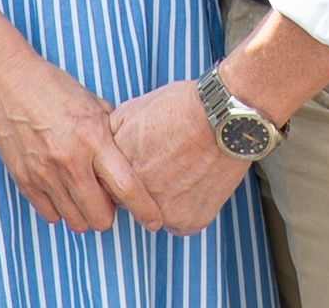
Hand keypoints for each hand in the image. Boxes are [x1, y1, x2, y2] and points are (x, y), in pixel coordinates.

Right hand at [0, 49, 163, 231]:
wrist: (8, 80)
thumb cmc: (54, 87)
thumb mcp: (93, 103)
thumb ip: (112, 132)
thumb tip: (131, 155)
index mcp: (94, 137)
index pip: (127, 186)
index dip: (145, 209)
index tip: (154, 220)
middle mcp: (71, 160)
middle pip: (101, 216)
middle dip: (109, 213)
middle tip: (107, 199)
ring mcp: (45, 173)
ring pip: (76, 222)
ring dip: (84, 214)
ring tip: (83, 193)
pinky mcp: (24, 180)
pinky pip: (51, 215)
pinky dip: (60, 209)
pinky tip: (62, 190)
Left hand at [109, 80, 255, 235]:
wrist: (223, 118)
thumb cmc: (180, 107)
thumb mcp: (132, 109)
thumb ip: (112, 136)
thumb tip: (105, 148)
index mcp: (117, 170)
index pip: (108, 184)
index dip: (124, 173)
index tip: (141, 162)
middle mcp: (135, 195)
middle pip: (131, 201)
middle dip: (143, 187)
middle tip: (163, 167)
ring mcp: (161, 211)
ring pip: (155, 213)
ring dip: (164, 199)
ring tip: (183, 171)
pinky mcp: (187, 222)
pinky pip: (180, 222)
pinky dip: (187, 207)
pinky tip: (196, 182)